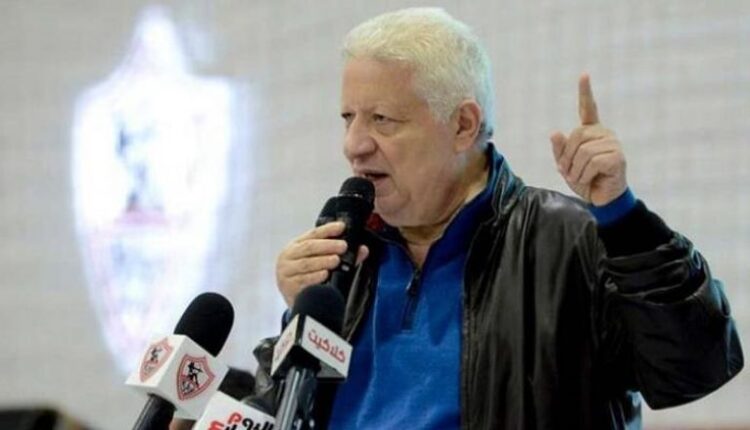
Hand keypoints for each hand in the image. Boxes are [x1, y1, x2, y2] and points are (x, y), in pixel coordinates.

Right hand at [275, 221, 368, 306]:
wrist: (296, 299)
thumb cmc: (308, 276)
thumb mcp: (320, 261)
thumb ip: (341, 255)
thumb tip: (362, 250)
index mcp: (296, 245)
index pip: (313, 234)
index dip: (328, 229)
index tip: (341, 227)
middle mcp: (288, 257)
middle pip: (309, 247)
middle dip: (327, 246)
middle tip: (343, 246)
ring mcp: (286, 272)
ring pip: (306, 264)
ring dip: (322, 261)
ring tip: (336, 260)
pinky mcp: (288, 287)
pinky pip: (302, 281)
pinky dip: (315, 277)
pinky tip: (324, 275)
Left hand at [550, 73, 626, 205]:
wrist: (602, 199)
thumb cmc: (585, 181)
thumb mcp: (566, 166)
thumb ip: (559, 150)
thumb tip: (555, 132)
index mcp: (592, 132)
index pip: (588, 108)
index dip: (585, 92)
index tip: (584, 74)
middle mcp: (604, 133)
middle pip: (576, 136)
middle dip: (567, 157)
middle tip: (570, 172)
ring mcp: (613, 144)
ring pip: (582, 151)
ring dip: (575, 170)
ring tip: (581, 178)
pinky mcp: (617, 157)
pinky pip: (591, 162)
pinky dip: (584, 175)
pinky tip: (591, 180)